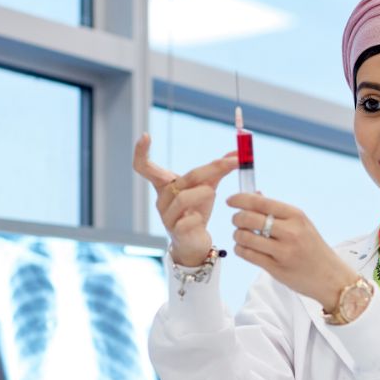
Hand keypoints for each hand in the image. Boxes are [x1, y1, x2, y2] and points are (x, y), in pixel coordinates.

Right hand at [132, 134, 236, 265]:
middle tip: (233, 162)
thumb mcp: (207, 187)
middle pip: (184, 178)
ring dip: (203, 193)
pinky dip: (199, 216)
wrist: (195, 244)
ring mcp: (167, 217)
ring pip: (183, 198)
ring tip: (213, 193)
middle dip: (212, 169)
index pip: (144, 167)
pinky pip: (188, 220)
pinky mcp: (177, 232)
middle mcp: (162, 199)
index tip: (145, 135)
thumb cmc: (197, 211)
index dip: (141, 152)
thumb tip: (237, 153)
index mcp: (165, 186)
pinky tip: (201, 219)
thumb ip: (218, 170)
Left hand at [228, 193, 358, 310]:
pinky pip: (248, 254)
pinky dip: (240, 249)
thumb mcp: (302, 224)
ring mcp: (283, 251)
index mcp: (296, 216)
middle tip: (237, 221)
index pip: (260, 202)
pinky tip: (244, 248)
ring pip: (245, 237)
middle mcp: (290, 232)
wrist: (330, 278)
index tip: (230, 200)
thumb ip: (278, 211)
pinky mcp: (276, 268)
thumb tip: (254, 194)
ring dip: (237, 235)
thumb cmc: (313, 248)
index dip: (240, 199)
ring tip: (241, 236)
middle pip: (249, 218)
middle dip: (236, 218)